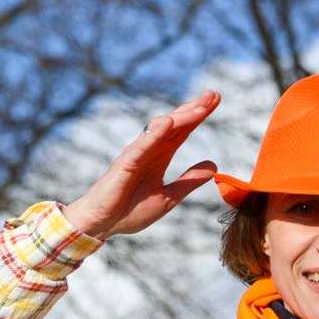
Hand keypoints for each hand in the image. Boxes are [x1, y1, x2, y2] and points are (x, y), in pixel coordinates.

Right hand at [60, 91, 220, 240]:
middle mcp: (150, 150)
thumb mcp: (168, 198)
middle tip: (214, 95)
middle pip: (175, 124)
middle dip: (194, 108)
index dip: (198, 116)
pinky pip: (142, 145)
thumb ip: (189, 181)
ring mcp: (137, 154)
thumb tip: (214, 166)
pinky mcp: (125, 163)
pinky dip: (155, 133)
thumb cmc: (130, 211)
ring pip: (161, 130)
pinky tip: (169, 122)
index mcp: (160, 157)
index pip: (182, 131)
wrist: (103, 224)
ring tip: (200, 108)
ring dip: (180, 117)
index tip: (216, 101)